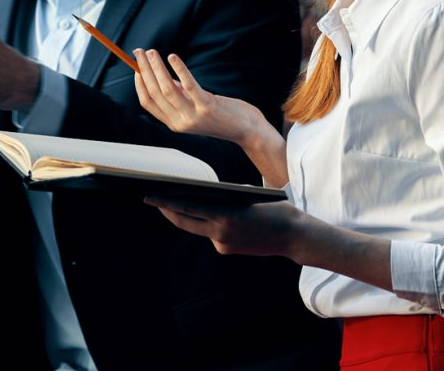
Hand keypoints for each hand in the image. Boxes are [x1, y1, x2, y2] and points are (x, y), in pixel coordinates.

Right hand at [133, 48, 266, 145]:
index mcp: (174, 123)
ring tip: (153, 52)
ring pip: (167, 88)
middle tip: (140, 52)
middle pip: (155, 92)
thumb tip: (162, 75)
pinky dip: (179, 69)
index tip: (136, 67)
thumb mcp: (195, 107)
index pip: (148, 102)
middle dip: (145, 70)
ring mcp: (192, 115)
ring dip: (157, 67)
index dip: (140, 83)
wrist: (246, 129)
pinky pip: (188, 85)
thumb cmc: (222, 116)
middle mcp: (180, 121)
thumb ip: (179, 95)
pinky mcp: (206, 106)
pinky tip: (173, 57)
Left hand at [145, 197, 301, 257]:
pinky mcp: (226, 250)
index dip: (166, 202)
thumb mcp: (247, 194)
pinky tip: (212, 217)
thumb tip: (204, 196)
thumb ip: (223, 196)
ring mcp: (222, 244)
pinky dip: (210, 225)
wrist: (293, 235)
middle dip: (167, 209)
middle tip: (152, 199)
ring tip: (174, 204)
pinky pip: (211, 235)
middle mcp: (220, 231)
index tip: (150, 196)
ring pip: (197, 228)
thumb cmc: (273, 209)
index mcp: (224, 214)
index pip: (187, 207)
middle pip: (185, 220)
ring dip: (187, 217)